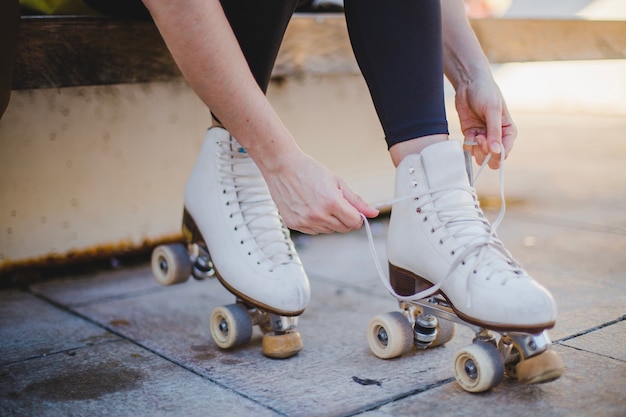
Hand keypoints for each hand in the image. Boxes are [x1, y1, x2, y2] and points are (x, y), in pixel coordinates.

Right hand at [260, 151, 378, 234]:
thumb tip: (373, 213)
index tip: (352, 208)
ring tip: (320, 202)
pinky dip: (316, 223)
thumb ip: (356, 200)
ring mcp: (305, 222)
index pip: (355, 222)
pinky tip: (310, 207)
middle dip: (345, 218)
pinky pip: (314, 231)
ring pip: (329, 231)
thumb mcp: (337, 182)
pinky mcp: (295, 225)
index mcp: (331, 202)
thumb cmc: (309, 170)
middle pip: (343, 228)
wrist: (282, 166)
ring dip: (330, 221)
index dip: (356, 216)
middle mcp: (318, 215)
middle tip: (335, 202)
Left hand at [455, 76, 516, 168]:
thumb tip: (496, 151)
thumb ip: (494, 131)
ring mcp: (483, 137)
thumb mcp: (492, 110)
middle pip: (492, 159)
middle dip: (484, 152)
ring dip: (475, 148)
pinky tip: (468, 131)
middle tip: (479, 138)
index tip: (486, 141)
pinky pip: (469, 149)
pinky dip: (467, 143)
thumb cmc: (485, 92)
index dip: (495, 153)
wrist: (468, 84)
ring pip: (480, 156)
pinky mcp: (471, 135)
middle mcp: (497, 137)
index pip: (504, 153)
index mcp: (508, 132)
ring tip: (474, 133)